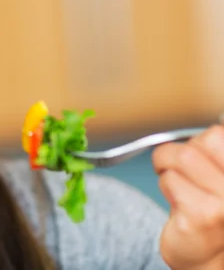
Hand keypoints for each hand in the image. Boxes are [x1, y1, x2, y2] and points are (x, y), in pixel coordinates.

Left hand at [153, 125, 223, 269]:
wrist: (209, 259)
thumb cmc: (212, 210)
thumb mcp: (216, 174)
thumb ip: (212, 153)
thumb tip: (205, 126)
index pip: (217, 135)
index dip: (200, 143)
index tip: (198, 157)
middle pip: (197, 143)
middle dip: (178, 153)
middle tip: (179, 169)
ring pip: (180, 158)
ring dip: (168, 170)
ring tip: (178, 186)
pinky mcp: (201, 216)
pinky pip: (168, 180)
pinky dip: (166, 186)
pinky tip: (179, 204)